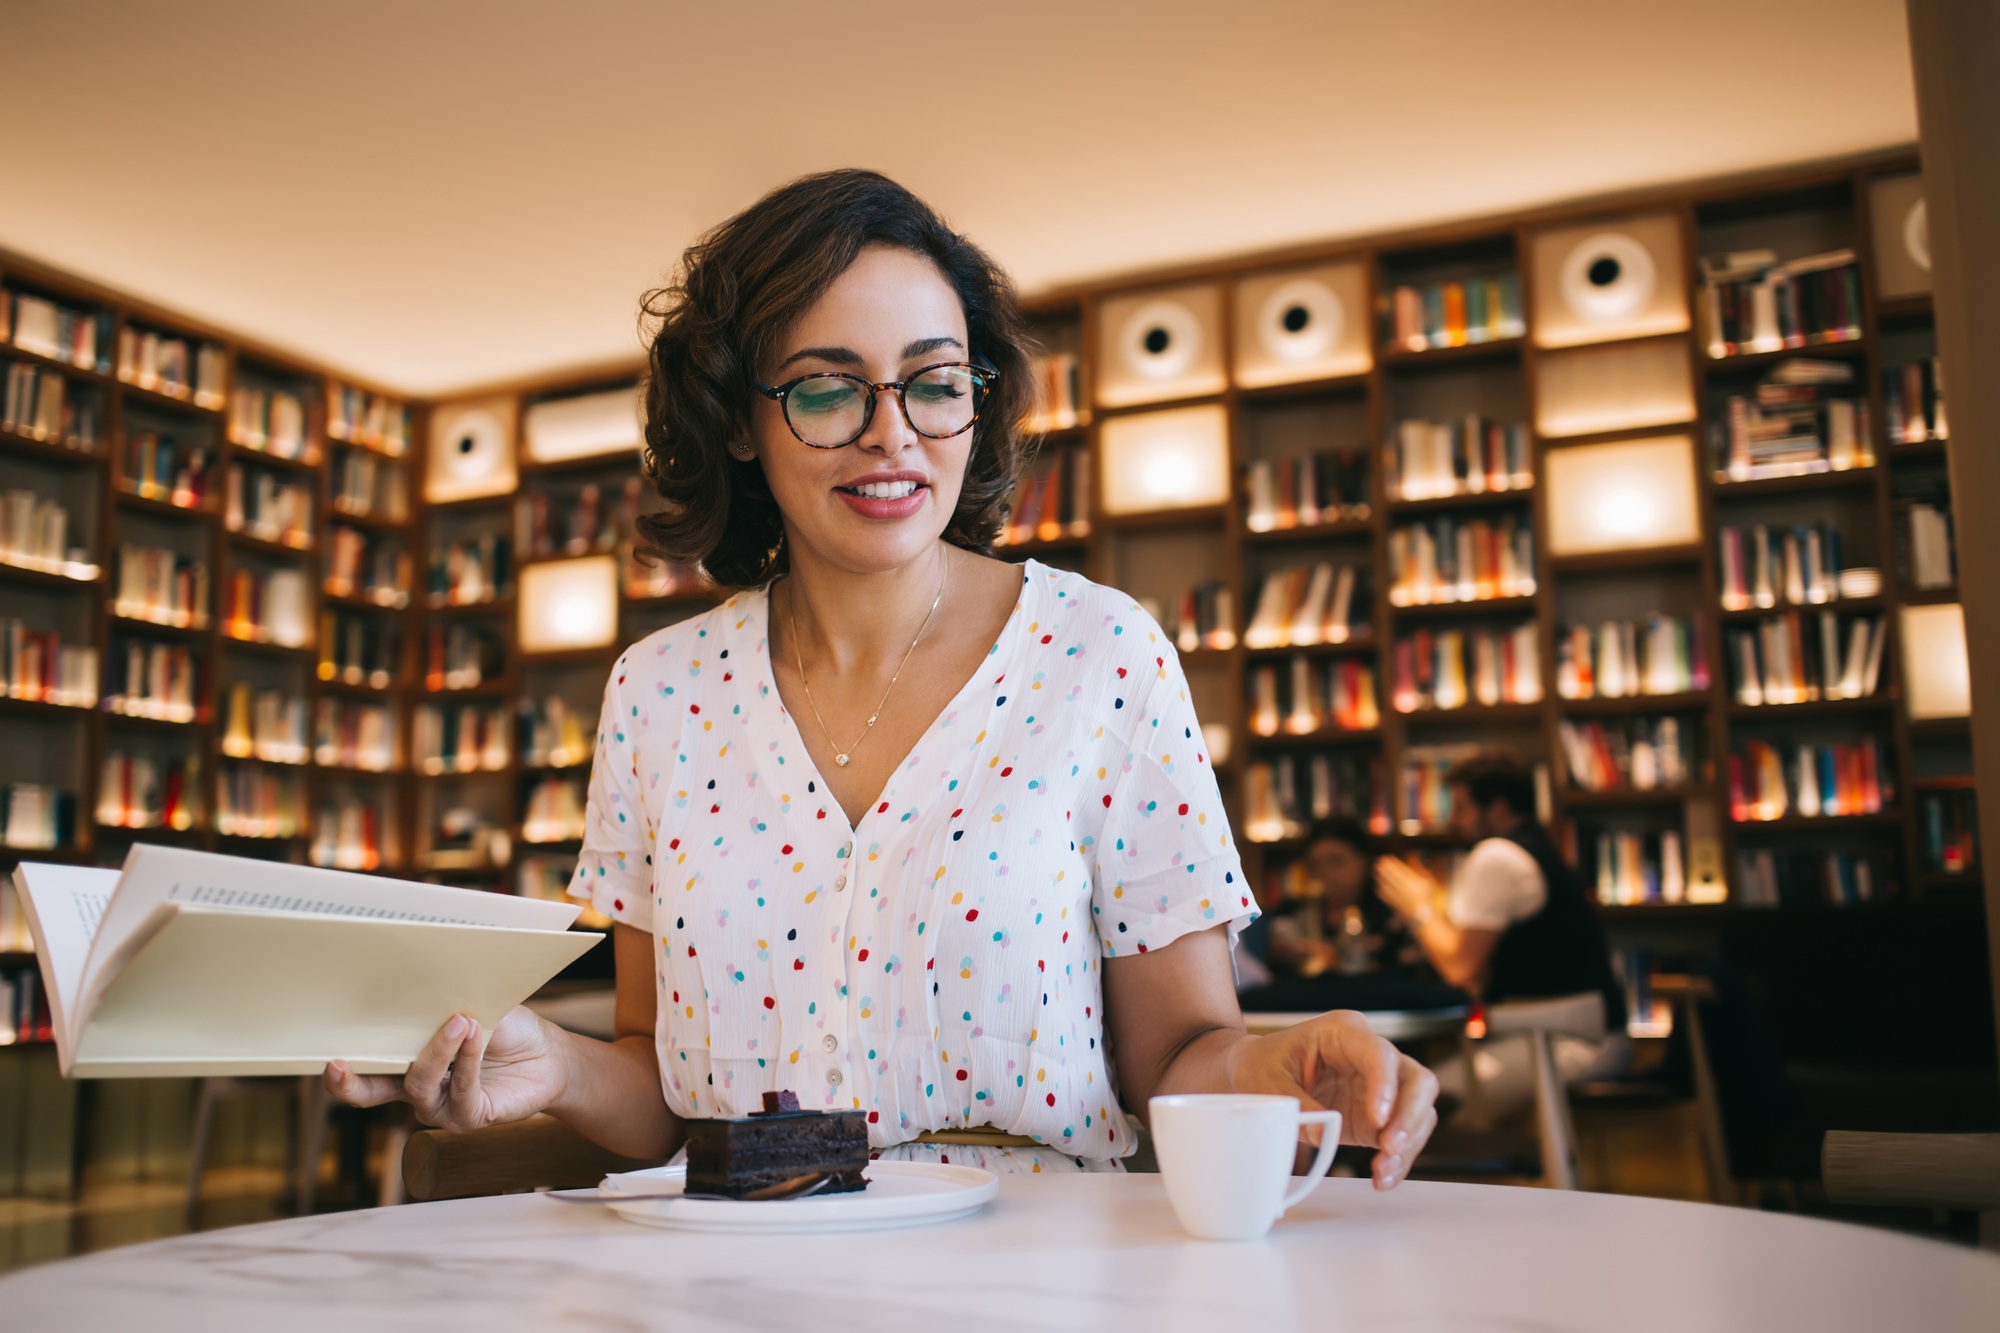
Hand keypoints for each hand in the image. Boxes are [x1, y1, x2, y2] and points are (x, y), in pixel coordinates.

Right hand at [324, 1006, 570, 1132]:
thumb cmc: (505, 1028)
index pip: (364, 1067)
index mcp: (406, 1060)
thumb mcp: (470, 1006)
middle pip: (369, 1094)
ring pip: (419, 1085)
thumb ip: (441, 1003)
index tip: (324, 1051)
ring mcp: (440, 1107)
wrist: (549, 1055)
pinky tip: (475, 1036)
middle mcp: (416, 1088)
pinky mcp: (468, 1118)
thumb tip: (415, 979)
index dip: (341, 1065)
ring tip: (459, 1021)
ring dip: (436, 1052)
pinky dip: (467, 1061)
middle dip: (348, 1084)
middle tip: (337, 1064)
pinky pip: (460, 1090)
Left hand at [1230, 1010, 1439, 1190]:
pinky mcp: (1379, 1114)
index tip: (1377, 1121)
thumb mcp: (1267, 1083)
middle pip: (1417, 1079)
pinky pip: (1405, 1134)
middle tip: (1390, 1148)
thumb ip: (1297, 1107)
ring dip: (1409, 1143)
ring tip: (1382, 1170)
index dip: (1385, 1086)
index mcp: (1343, 1032)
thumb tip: (1325, 1134)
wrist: (1256, 1073)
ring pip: (1420, 1109)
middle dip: (1410, 1117)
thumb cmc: (1262, 1066)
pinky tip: (1383, 1177)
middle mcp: (1370, 1054)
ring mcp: (1380, 1085)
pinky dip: (1400, 1159)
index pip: (1380, 1054)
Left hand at [1373, 855, 1440, 923]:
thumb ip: (1423, 871)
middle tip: (1378, 862)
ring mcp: (1398, 896)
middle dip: (1384, 868)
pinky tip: (1378, 885)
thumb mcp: (1428, 882)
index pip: (1401, 870)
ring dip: (1380, 877)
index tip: (1388, 858)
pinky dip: (1380, 889)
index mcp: (1413, 882)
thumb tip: (1419, 861)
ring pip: (1387, 884)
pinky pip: (1385, 895)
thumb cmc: (1427, 898)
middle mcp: (1405, 888)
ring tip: (1375, 871)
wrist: (1424, 916)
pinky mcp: (1394, 903)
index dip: (1393, 863)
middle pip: (1391, 876)